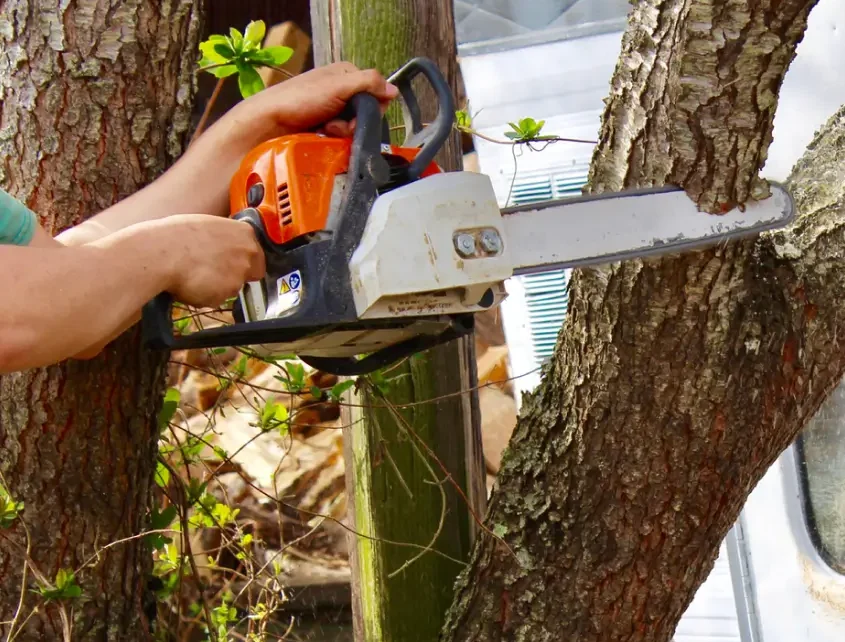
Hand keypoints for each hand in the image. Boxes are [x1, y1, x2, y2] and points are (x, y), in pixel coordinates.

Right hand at [155, 215, 265, 307]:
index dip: (242, 261)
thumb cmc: (177, 235)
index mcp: (245, 233)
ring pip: (232, 288)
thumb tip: (224, 247)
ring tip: (195, 276)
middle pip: (249, 273)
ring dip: (218, 287)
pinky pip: (217, 299)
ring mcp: (239, 275)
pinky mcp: (226, 293)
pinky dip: (206, 296)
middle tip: (212, 273)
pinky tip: (191, 285)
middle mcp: (248, 254)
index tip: (229, 263)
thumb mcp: (208, 226)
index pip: (257, 255)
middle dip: (234, 276)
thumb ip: (225, 239)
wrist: (162, 253)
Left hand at [223, 62, 398, 145]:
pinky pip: (340, 138)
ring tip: (325, 131)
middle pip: (365, 113)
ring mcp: (331, 111)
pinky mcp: (323, 128)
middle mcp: (340, 91)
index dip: (371, 107)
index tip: (358, 114)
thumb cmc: (298, 99)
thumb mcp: (338, 85)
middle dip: (354, 122)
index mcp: (346, 75)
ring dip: (342, 133)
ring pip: (353, 128)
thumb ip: (368, 84)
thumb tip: (393, 90)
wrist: (269, 123)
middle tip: (337, 124)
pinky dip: (333, 139)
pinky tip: (321, 136)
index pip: (376, 92)